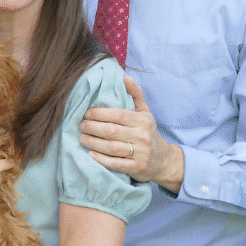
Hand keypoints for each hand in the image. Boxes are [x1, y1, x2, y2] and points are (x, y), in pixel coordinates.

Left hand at [80, 76, 183, 192]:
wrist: (164, 161)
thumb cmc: (149, 133)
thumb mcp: (146, 113)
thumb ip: (135, 95)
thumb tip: (125, 77)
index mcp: (142, 121)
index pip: (118, 114)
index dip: (100, 113)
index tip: (86, 113)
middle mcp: (142, 136)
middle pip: (112, 131)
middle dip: (93, 127)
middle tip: (81, 125)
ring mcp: (140, 153)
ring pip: (112, 147)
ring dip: (94, 143)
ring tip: (82, 139)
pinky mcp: (137, 168)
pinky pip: (116, 164)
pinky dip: (102, 159)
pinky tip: (91, 154)